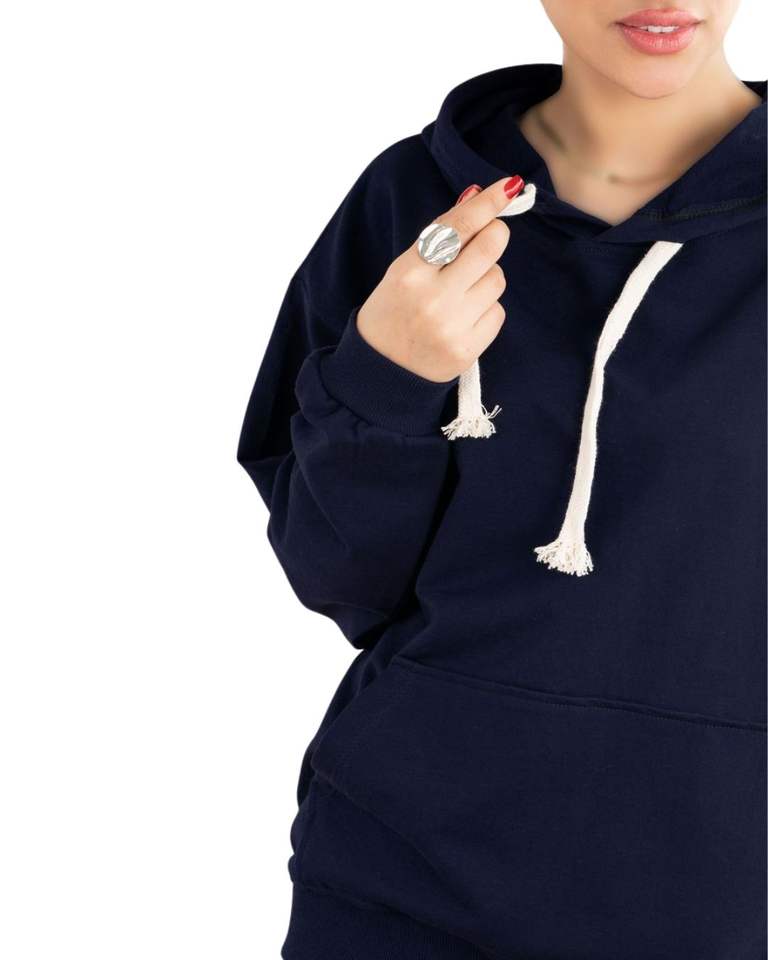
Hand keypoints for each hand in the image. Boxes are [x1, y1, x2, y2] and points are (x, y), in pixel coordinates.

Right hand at [356, 175, 523, 382]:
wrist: (380, 372)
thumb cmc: (392, 311)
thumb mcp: (403, 270)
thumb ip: (439, 238)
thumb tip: (475, 196)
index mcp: (408, 273)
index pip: (456, 228)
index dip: (486, 204)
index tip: (508, 187)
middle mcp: (432, 298)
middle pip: (489, 249)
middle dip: (495, 235)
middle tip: (489, 236)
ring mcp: (452, 326)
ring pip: (497, 279)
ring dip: (487, 278)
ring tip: (461, 293)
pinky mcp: (468, 350)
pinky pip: (497, 312)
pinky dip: (486, 309)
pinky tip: (464, 319)